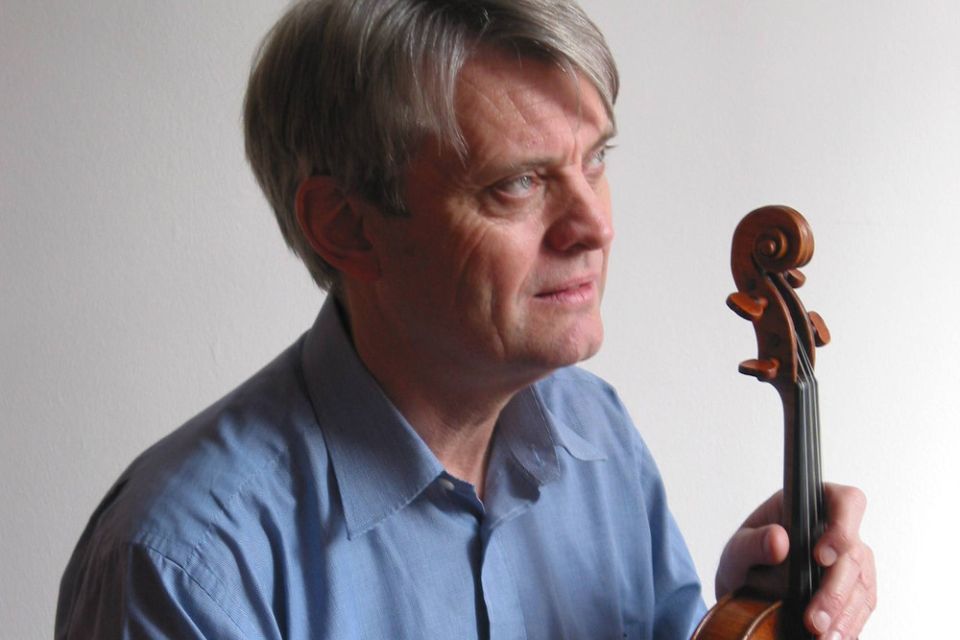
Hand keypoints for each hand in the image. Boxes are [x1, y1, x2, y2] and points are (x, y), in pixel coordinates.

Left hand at [714, 483, 875, 638]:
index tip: (821, 557)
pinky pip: (862, 607)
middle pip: (855, 554)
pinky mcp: (856, 590)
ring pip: (862, 585)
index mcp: (811, 504)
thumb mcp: (737, 549)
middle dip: (835, 591)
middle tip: (813, 620)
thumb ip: (753, 543)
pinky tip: (833, 639)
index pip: (845, 501)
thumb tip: (778, 540)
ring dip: (844, 616)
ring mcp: (851, 561)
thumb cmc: (745, 558)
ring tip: (822, 638)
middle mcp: (838, 530)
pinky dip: (848, 626)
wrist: (747, 590)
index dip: (842, 526)